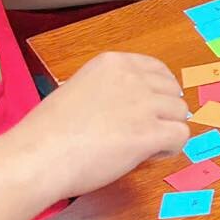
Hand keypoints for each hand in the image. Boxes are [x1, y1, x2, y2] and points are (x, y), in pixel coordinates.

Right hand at [8, 51, 189, 206]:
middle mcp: (132, 77)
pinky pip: (181, 135)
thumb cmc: (48, 133)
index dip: (159, 91)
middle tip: (146, 130)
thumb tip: (132, 107)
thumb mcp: (79, 90)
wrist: (38, 156)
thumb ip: (109, 91)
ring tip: (145, 146)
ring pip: (180, 112)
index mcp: (113, 63)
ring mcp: (143, 104)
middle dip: (164, 111)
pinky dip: (172, 148)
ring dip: (167, 129)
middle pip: (172, 90)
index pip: (157, 69)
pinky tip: (152, 155)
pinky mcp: (149, 133)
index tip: (152, 107)